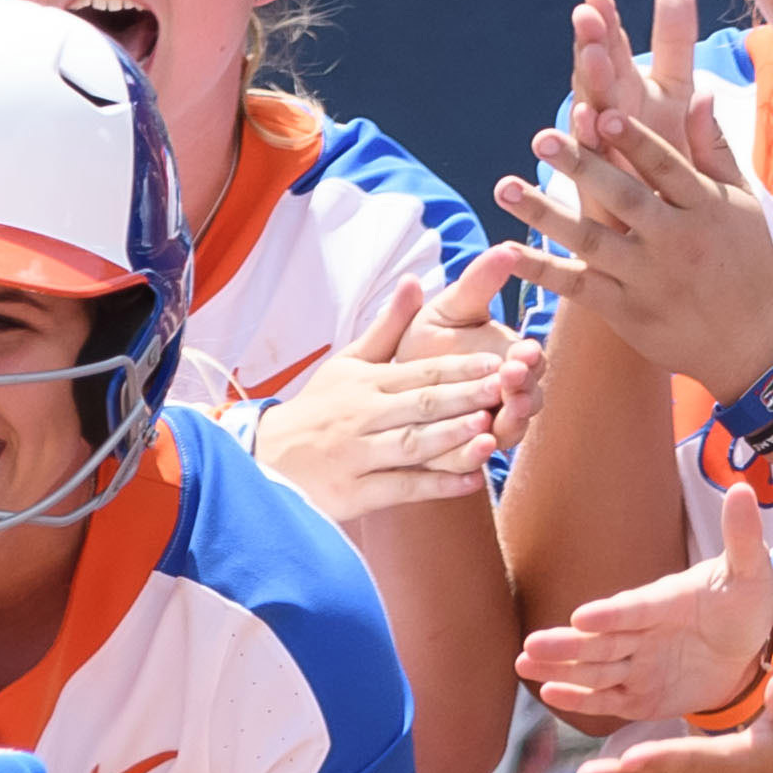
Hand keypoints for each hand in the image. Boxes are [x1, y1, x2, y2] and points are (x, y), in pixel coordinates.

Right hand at [253, 245, 541, 524]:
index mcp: (365, 383)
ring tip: (490, 431)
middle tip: (505, 389)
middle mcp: (361, 416)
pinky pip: (401, 488)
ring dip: (451, 438)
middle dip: (464, 397)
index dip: (458, 367)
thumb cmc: (318, 408)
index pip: (418, 372)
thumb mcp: (347, 363)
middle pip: (420, 405)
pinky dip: (437, 485)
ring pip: (411, 445)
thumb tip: (415, 280)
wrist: (267, 459)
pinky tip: (472, 480)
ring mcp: (357, 456)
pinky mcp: (355, 493)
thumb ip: (387, 327)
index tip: (497, 362)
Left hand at [497, 0, 772, 393]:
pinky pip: (578, 287)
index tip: (602, 110)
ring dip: (545, 214)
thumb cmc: (748, 262)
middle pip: (623, 198)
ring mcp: (648, 278)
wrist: (754, 343)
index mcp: (705, 207)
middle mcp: (676, 241)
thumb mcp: (742, 202)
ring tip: (504, 187)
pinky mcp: (626, 311)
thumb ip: (714, 149)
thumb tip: (699, 92)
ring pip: (592, 242)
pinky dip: (542, 271)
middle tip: (541, 138)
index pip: (666, 166)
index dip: (634, 140)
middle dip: (582, 167)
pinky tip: (507, 253)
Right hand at [520, 485, 772, 726]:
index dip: (610, 614)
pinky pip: (609, 699)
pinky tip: (551, 694)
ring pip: (595, 668)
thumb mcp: (749, 572)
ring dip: (561, 669)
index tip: (581, 616)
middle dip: (566, 644)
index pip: (633, 609)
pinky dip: (582, 699)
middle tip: (531, 646)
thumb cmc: (743, 604)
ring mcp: (638, 665)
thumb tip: (741, 489)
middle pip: (600, 640)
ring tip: (523, 664)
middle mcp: (642, 633)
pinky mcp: (640, 696)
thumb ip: (741, 537)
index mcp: (663, 602)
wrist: (748, 649)